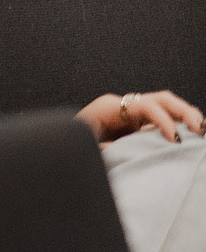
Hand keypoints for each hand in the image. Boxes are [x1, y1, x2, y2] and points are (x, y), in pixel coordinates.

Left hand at [78, 90, 205, 143]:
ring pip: (166, 106)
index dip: (163, 120)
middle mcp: (123, 105)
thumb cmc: (70, 142)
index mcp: (109, 107)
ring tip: (202, 131)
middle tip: (200, 129)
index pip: (145, 105)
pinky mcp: (138, 123)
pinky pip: (163, 118)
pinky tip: (193, 136)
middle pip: (161, 99)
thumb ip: (102, 148)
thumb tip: (118, 152)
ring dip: (186, 116)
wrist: (60, 141)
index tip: (175, 139)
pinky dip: (180, 124)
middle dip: (183, 112)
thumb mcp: (83, 146)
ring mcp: (132, 113)